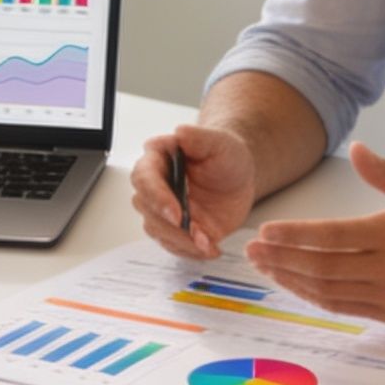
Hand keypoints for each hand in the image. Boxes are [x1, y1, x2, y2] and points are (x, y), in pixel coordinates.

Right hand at [129, 122, 254, 258]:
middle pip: (147, 208)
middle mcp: (156, 186)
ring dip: (181, 241)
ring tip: (208, 243)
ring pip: (157, 230)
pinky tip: (209, 249)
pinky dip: (190, 252)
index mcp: (158, 160)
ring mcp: (164, 210)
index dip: (157, 198)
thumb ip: (198, 137)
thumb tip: (180, 132)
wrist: (239, 176)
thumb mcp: (219, 142)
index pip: (145, 178)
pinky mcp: (176, 229)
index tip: (176, 213)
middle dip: (171, 226)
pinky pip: (174, 245)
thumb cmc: (226, 155)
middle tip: (197, 233)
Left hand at [243, 141, 384, 321]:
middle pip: (323, 267)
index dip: (295, 236)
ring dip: (291, 280)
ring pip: (329, 291)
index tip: (266, 232)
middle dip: (282, 259)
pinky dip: (314, 296)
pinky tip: (294, 282)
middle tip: (253, 250)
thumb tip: (357, 149)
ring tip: (266, 266)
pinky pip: (343, 307)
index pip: (333, 237)